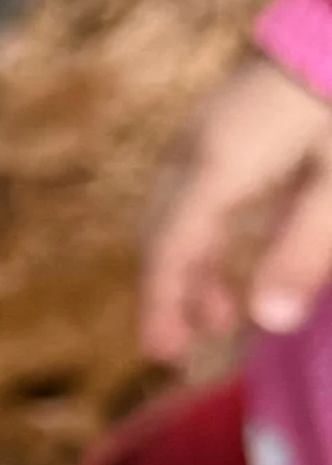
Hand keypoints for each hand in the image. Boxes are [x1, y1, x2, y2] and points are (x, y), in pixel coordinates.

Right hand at [143, 51, 331, 358]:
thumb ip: (303, 250)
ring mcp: (217, 122)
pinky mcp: (240, 110)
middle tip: (189, 339)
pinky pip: (205, 180)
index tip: (161, 354)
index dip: (163, 302)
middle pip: (165, 225)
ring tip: (221, 305)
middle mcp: (202, 144)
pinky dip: (212, 223)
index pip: (172, 246)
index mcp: (219, 164)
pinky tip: (245, 237)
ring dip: (193, 257)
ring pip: (182, 203)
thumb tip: (269, 320)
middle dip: (173, 285)